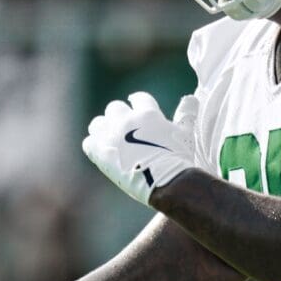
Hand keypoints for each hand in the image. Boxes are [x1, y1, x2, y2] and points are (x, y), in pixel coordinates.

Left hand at [82, 91, 196, 205]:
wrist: (166, 182)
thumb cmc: (179, 158)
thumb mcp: (186, 134)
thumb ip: (187, 114)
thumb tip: (192, 98)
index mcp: (148, 113)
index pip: (139, 98)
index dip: (137, 102)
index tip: (136, 105)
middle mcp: (127, 120)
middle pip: (114, 108)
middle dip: (118, 116)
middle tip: (122, 128)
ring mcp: (111, 136)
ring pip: (97, 123)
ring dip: (102, 130)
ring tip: (109, 139)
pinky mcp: (100, 153)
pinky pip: (89, 143)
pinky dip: (94, 147)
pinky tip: (101, 153)